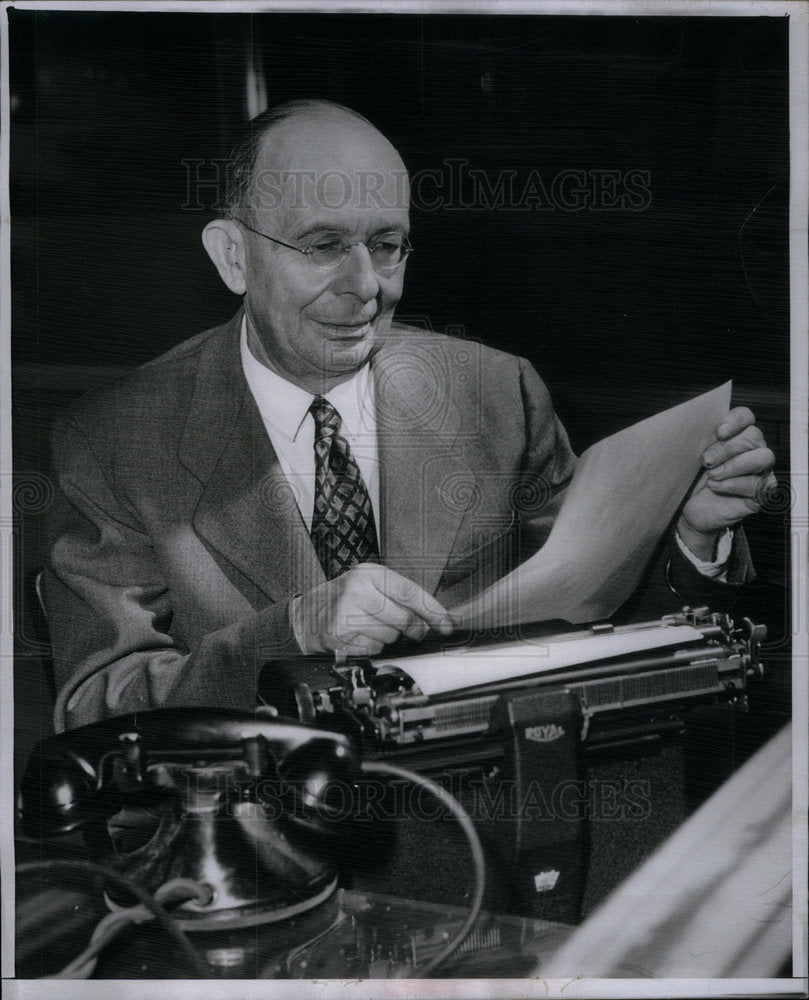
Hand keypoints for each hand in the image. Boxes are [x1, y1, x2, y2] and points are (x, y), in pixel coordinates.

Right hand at [290, 563, 454, 656]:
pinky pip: (373, 648)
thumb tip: (434, 618)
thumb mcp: (369, 586)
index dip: (433, 611)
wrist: (305, 615)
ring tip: (373, 628)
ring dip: (389, 638)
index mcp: (369, 573)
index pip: (411, 592)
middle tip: (410, 632)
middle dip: (413, 630)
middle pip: (404, 618)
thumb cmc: (342, 600)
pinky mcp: (339, 634)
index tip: (446, 624)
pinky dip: (373, 647)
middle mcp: (358, 588)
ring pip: (390, 635)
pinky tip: (361, 637)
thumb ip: (398, 597)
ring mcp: (347, 611)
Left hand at [678, 406, 775, 558]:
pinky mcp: (761, 492)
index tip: (719, 432)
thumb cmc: (689, 478)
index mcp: (735, 434)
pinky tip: (716, 487)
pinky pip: (759, 484)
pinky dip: (735, 485)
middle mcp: (752, 449)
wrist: (688, 509)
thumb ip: (696, 440)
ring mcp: (760, 470)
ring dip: (734, 465)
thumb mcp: (689, 457)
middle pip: (752, 436)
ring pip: (763, 457)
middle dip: (727, 448)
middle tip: (706, 460)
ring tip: (712, 475)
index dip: (735, 420)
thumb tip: (690, 427)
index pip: (745, 417)